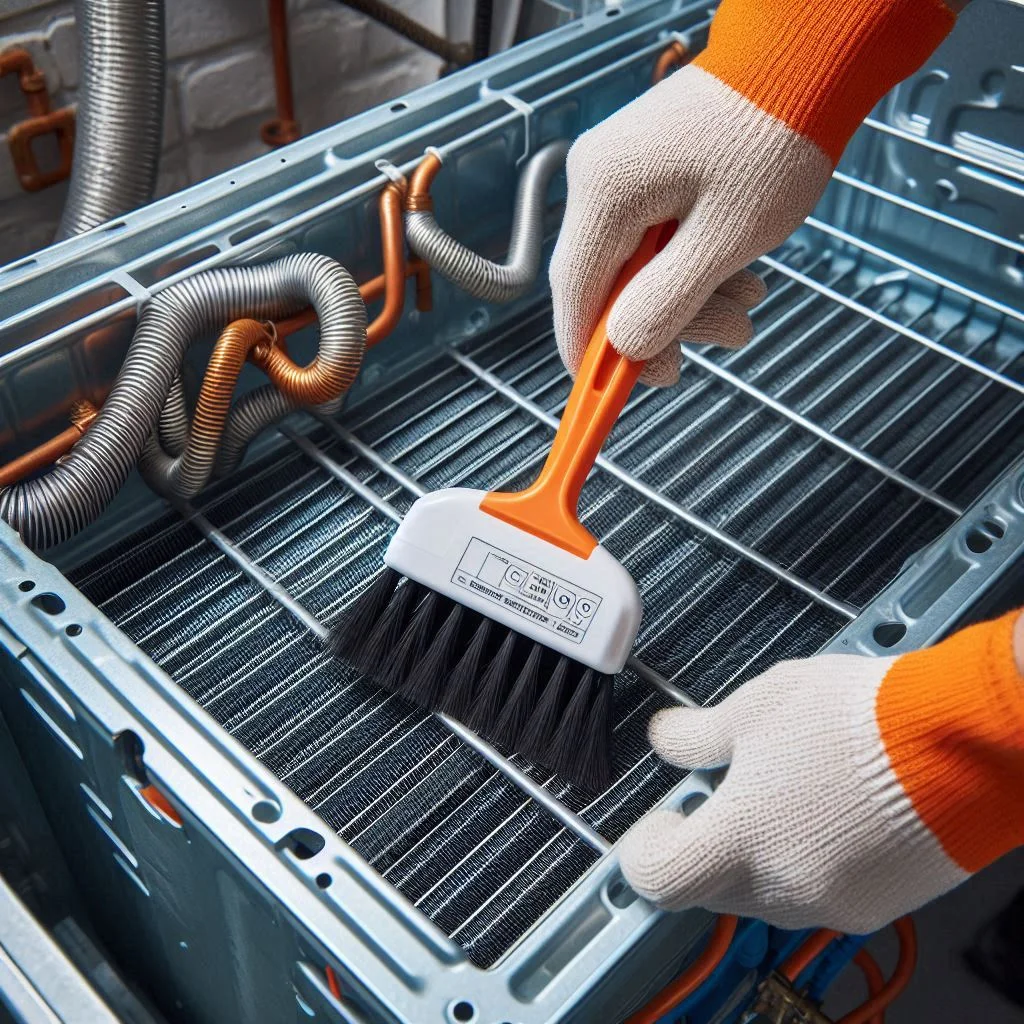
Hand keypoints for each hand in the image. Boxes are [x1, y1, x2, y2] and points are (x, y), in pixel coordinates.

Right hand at [550, 62, 804, 386]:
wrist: (806, 56)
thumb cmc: (774, 135)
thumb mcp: (726, 237)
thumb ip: (668, 301)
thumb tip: (625, 349)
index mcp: (604, 193)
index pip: (574, 295)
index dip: (590, 354)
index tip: (609, 397)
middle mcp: (599, 181)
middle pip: (608, 285)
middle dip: (667, 322)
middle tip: (727, 335)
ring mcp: (621, 173)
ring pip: (638, 266)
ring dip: (693, 296)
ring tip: (749, 300)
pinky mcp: (648, 171)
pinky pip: (657, 239)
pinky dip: (696, 264)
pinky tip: (740, 269)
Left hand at [618, 612, 1023, 931]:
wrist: (956, 742)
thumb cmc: (855, 719)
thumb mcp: (756, 706)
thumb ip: (697, 734)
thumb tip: (667, 739)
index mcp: (739, 841)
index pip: (656, 878)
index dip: (644, 846)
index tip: (661, 817)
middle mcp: (782, 887)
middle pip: (709, 889)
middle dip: (702, 845)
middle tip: (719, 792)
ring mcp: (832, 904)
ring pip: (764, 895)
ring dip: (755, 856)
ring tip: (780, 793)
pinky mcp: (876, 907)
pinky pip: (817, 895)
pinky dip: (805, 863)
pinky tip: (824, 813)